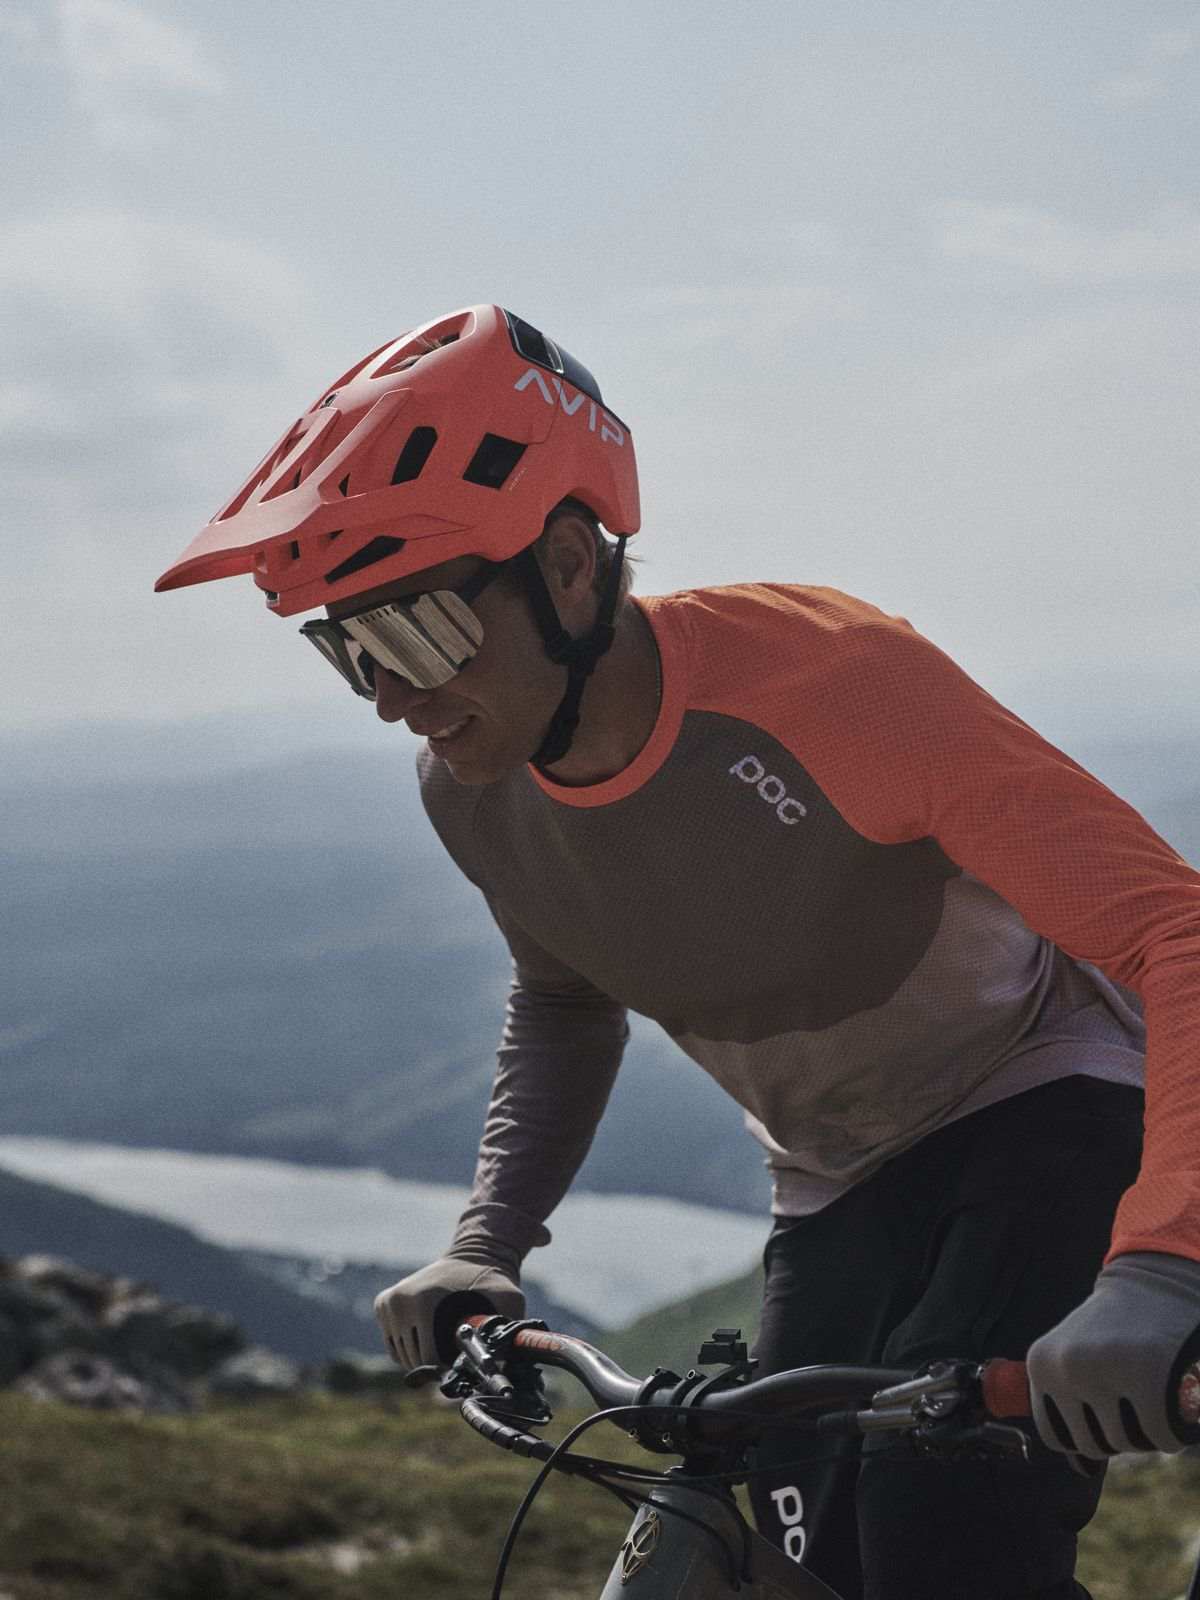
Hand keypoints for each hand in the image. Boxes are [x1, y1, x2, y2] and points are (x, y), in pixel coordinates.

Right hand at [373, 1253, 524, 1370]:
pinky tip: (430, 1333)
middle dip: (437, 1362)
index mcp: (422, 1301)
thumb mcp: (507, 1300)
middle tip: (456, 1345)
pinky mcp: (383, 1304)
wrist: (472, 1255)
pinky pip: (395, 1347)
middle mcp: (399, 1301)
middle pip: (414, 1360)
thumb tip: (503, 1371)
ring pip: (403, 1357)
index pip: (429, 1359)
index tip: (464, 1356)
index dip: (449, 1366)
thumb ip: (506, 1331)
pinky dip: (411, 1349)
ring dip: (424, 1356)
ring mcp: (388, 1302)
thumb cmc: (490, 1280)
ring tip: (445, 1336)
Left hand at [1027, 1252, 1199, 1458]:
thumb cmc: (1112, 1330)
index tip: (1104, 1411)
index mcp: (1040, 1364)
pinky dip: (1171, 1434)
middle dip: (1117, 1434)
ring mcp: (1104, 1371)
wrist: (1153, 1283)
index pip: (1055, 1437)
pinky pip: (1160, 1438)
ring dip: (1144, 1434)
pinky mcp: (1147, 1377)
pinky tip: (1172, 1407)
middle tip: (1132, 1400)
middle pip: (1092, 1444)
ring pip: (1126, 1444)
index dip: (1084, 1435)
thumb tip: (1081, 1472)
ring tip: (1150, 1398)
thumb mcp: (1072, 1357)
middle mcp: (1065, 1367)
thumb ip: (1068, 1406)